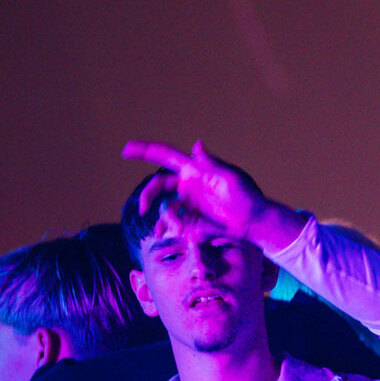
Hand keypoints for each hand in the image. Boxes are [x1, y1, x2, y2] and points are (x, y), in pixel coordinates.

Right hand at [120, 139, 266, 238]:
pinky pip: (171, 222)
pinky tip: (161, 235)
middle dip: (148, 195)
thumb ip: (211, 164)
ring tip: (178, 229)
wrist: (253, 223)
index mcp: (193, 170)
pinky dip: (164, 227)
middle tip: (144, 209)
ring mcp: (188, 203)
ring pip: (164, 207)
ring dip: (165, 218)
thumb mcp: (230, 178)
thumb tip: (196, 145)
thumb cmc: (247, 197)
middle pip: (157, 186)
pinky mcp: (191, 220)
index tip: (125, 150)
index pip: (164, 156)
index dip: (144, 151)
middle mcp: (187, 185)